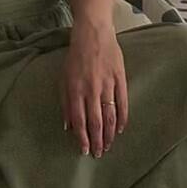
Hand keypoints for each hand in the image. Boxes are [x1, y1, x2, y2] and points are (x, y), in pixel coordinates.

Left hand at [62, 20, 127, 156]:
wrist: (93, 33)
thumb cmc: (75, 57)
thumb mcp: (64, 78)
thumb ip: (66, 102)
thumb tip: (68, 126)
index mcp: (75, 90)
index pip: (79, 120)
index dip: (83, 138)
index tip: (85, 150)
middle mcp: (91, 90)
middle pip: (96, 122)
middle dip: (98, 140)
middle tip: (99, 154)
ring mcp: (107, 84)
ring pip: (110, 115)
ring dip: (110, 133)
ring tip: (109, 145)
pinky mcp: (120, 78)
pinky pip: (123, 102)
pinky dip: (122, 118)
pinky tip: (120, 129)